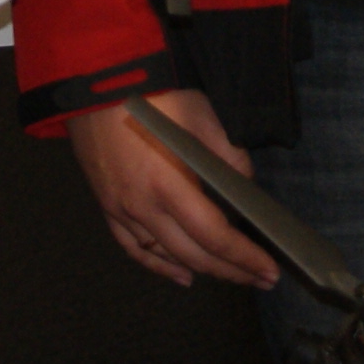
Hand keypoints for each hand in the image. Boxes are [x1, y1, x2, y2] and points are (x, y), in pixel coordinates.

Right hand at [67, 89, 276, 289]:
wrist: (95, 84)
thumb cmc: (152, 95)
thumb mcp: (202, 117)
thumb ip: (228, 157)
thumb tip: (243, 186)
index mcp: (168, 184)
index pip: (213, 236)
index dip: (243, 258)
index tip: (268, 271)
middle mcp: (143, 206)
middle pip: (193, 254)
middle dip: (231, 271)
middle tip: (260, 279)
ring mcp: (121, 210)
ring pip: (165, 256)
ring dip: (201, 270)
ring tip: (230, 275)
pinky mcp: (108, 206)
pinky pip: (134, 247)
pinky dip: (159, 265)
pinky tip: (181, 274)